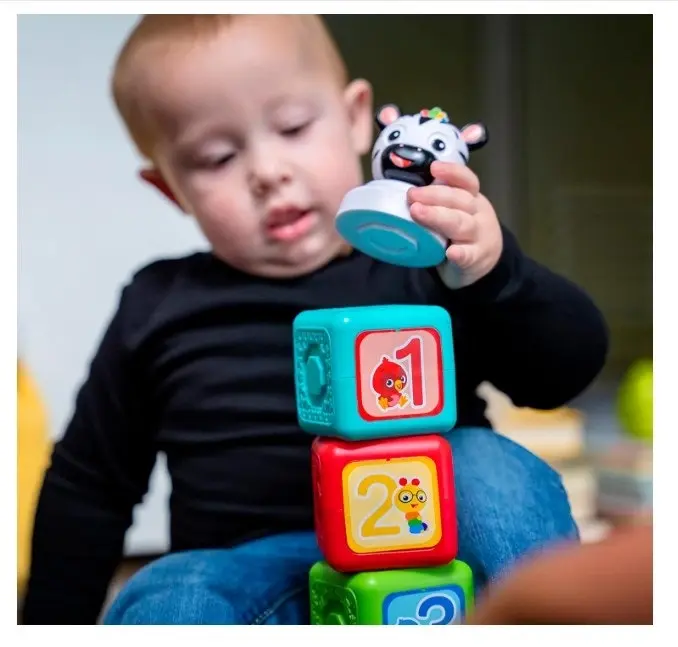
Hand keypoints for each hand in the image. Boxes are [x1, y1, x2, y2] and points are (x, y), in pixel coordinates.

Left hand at [407, 161, 502, 288]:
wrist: (487, 261)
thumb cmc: (463, 231)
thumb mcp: (458, 211)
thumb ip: (440, 200)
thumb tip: (408, 189)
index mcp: (473, 199)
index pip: (467, 181)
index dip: (452, 172)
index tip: (433, 167)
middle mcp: (478, 215)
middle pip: (460, 200)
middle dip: (433, 195)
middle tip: (411, 195)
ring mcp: (479, 237)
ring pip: (462, 224)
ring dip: (438, 217)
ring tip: (417, 212)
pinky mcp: (476, 259)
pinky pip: (469, 256)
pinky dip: (460, 254)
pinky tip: (451, 253)